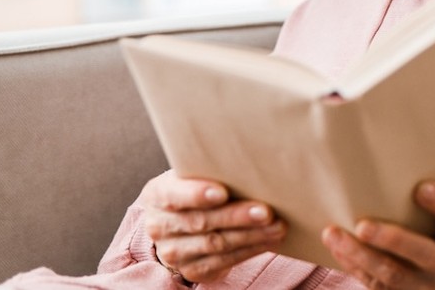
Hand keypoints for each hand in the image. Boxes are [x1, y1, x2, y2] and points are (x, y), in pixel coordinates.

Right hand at [140, 170, 287, 283]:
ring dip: (251, 236)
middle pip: (201, 222)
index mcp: (156, 195)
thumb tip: (251, 164)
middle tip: (266, 211)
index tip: (223, 192)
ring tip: (277, 226)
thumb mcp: (192, 174)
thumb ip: (208, 170)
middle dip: (237, 217)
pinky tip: (269, 240)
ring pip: (216, 244)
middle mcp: (159, 226)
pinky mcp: (192, 270)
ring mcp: (174, 252)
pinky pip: (224, 261)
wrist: (182, 222)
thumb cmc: (196, 187)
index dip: (197, 194)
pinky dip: (250, 250)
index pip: (174, 195)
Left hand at [321, 181, 434, 289]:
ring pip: (393, 275)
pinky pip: (377, 285)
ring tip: (333, 234)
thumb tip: (402, 162)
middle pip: (425, 254)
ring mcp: (427, 287)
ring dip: (361, 255)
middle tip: (363, 225)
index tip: (422, 188)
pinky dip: (354, 266)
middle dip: (393, 240)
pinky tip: (337, 248)